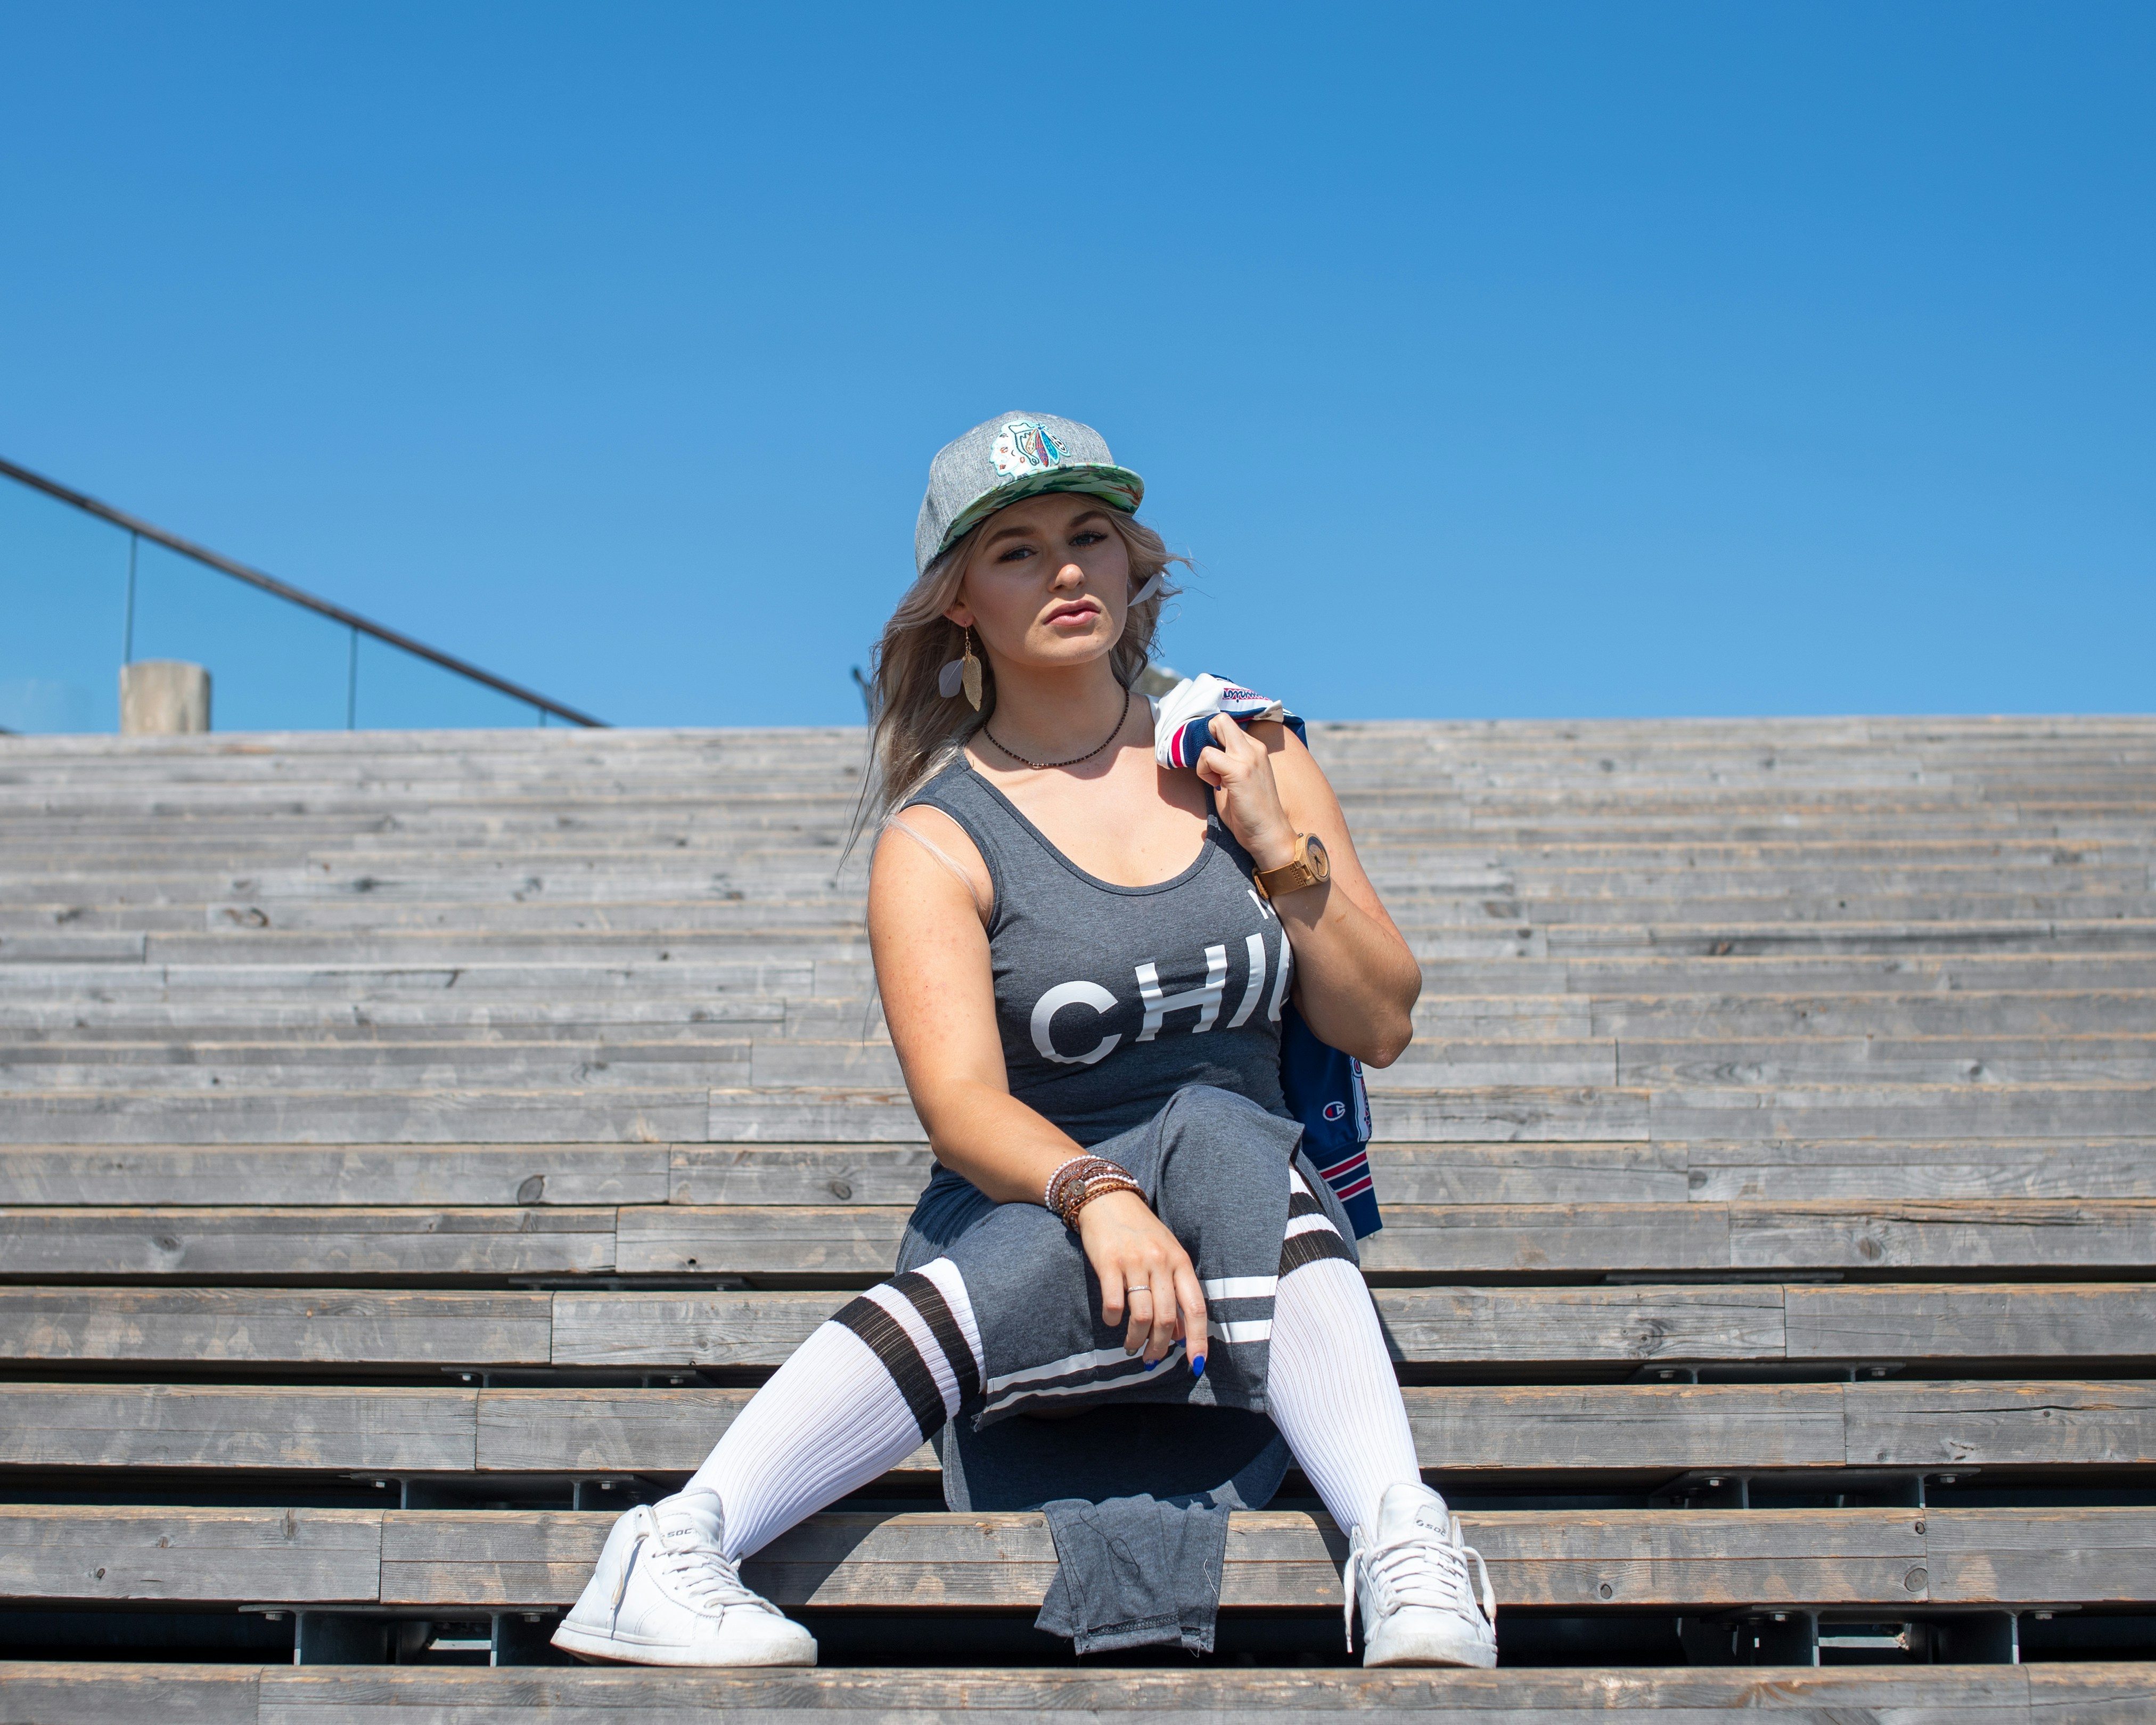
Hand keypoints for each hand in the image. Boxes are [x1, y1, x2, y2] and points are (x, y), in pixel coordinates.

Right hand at [1076, 1189, 1209, 1370]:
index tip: (1195, 1364)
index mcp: (1180, 1261)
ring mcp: (1134, 1262)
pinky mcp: (1108, 1263)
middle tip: (1151, 1359)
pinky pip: (1115, 1303)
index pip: (1195, 1307)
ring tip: (1131, 1346)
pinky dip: (1114, 1320)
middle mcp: (1161, 1262)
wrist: (1108, 1199)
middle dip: (1160, 1347)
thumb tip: (1179, 1333)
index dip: (1197, 1339)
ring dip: (1136, 1339)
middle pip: (1167, 1319)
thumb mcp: (1167, 1255)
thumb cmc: (1141, 1232)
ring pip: (1142, 1316)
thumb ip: (1175, 1291)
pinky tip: (1113, 1321)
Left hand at [1195, 715, 1297, 872]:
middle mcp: (1254, 748)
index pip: (1227, 725)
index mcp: (1254, 749)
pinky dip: (1204, 769)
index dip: (1211, 740)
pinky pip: (1208, 754)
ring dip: (1204, 755)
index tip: (1210, 762)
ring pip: (1215, 727)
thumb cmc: (1250, 813)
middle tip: (1207, 764)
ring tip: (1214, 778)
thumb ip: (1223, 764)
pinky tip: (1215, 785)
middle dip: (1205, 737)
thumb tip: (1202, 755)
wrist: (1269, 835)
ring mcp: (1248, 757)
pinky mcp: (1240, 771)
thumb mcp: (1236, 781)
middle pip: (1221, 719)